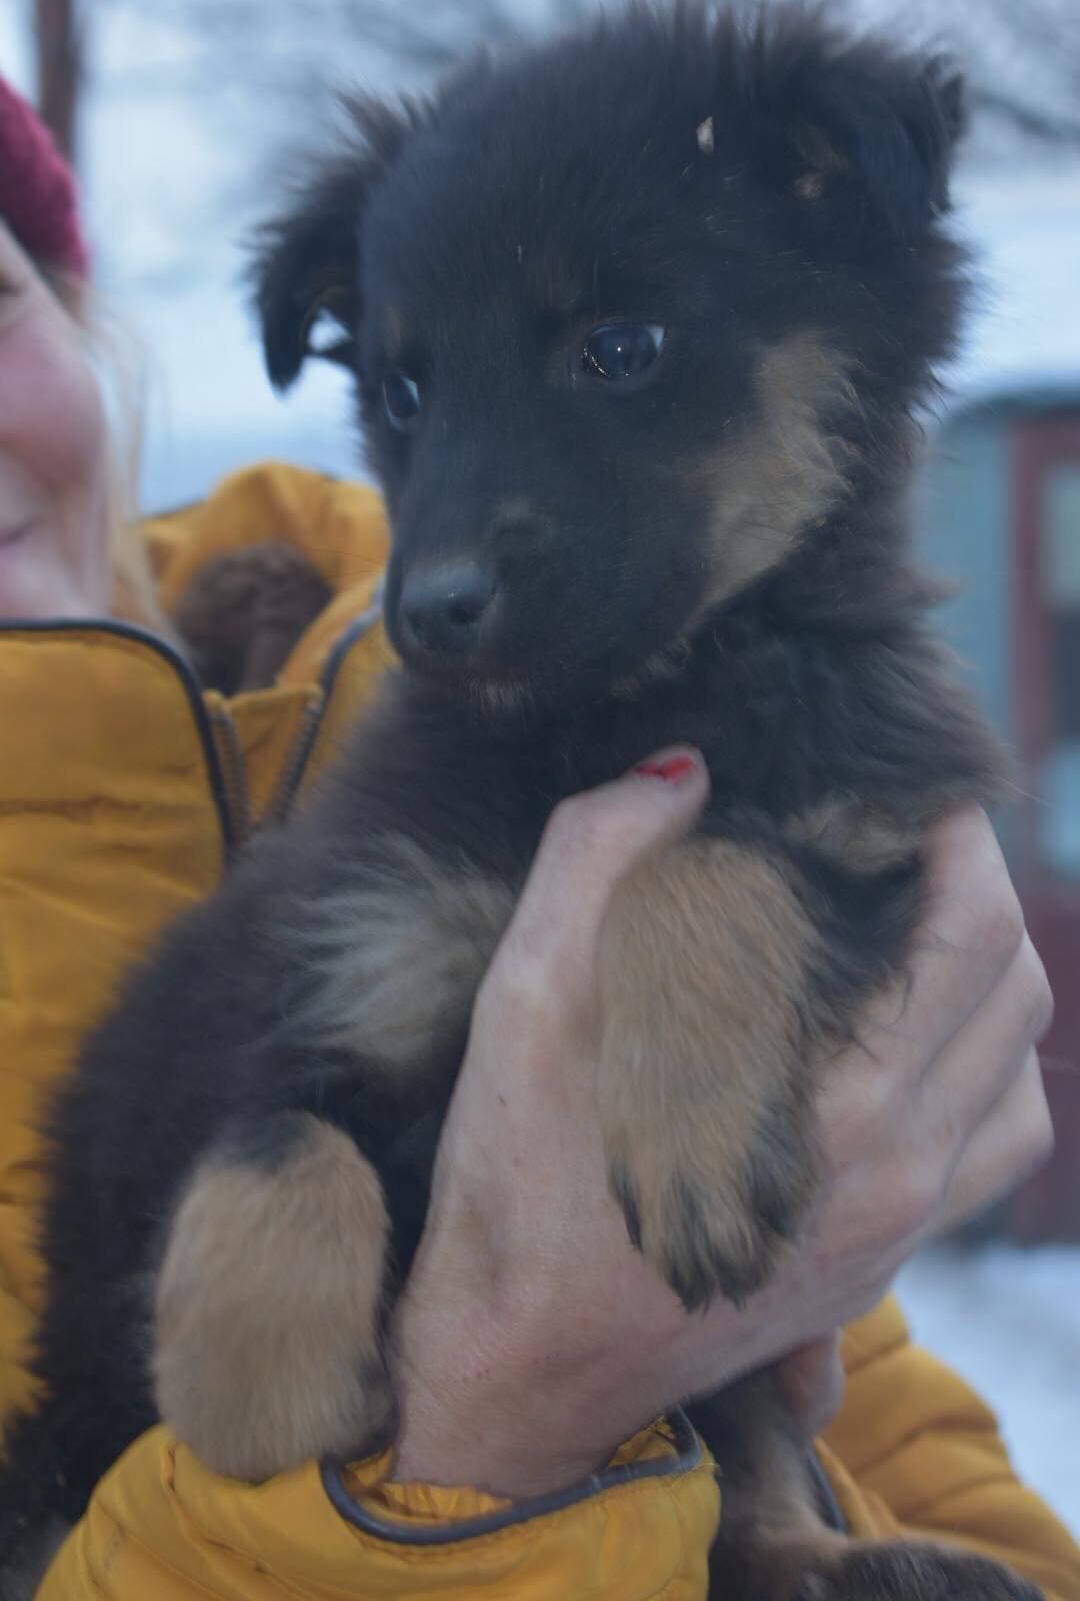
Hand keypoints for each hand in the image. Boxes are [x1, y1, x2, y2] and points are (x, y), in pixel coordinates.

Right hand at [389, 756, 1052, 1497]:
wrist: (516, 1373)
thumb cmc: (517, 1188)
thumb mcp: (526, 1002)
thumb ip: (594, 860)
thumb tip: (678, 771)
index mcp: (841, 1102)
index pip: (976, 935)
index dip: (964, 840)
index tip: (916, 793)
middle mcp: (898, 1172)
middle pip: (1017, 999)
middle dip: (983, 895)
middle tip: (910, 846)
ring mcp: (896, 1230)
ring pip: (1021, 1086)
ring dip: (993, 992)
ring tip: (917, 935)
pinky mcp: (874, 1269)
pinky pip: (984, 1158)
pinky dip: (978, 1080)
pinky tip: (899, 1049)